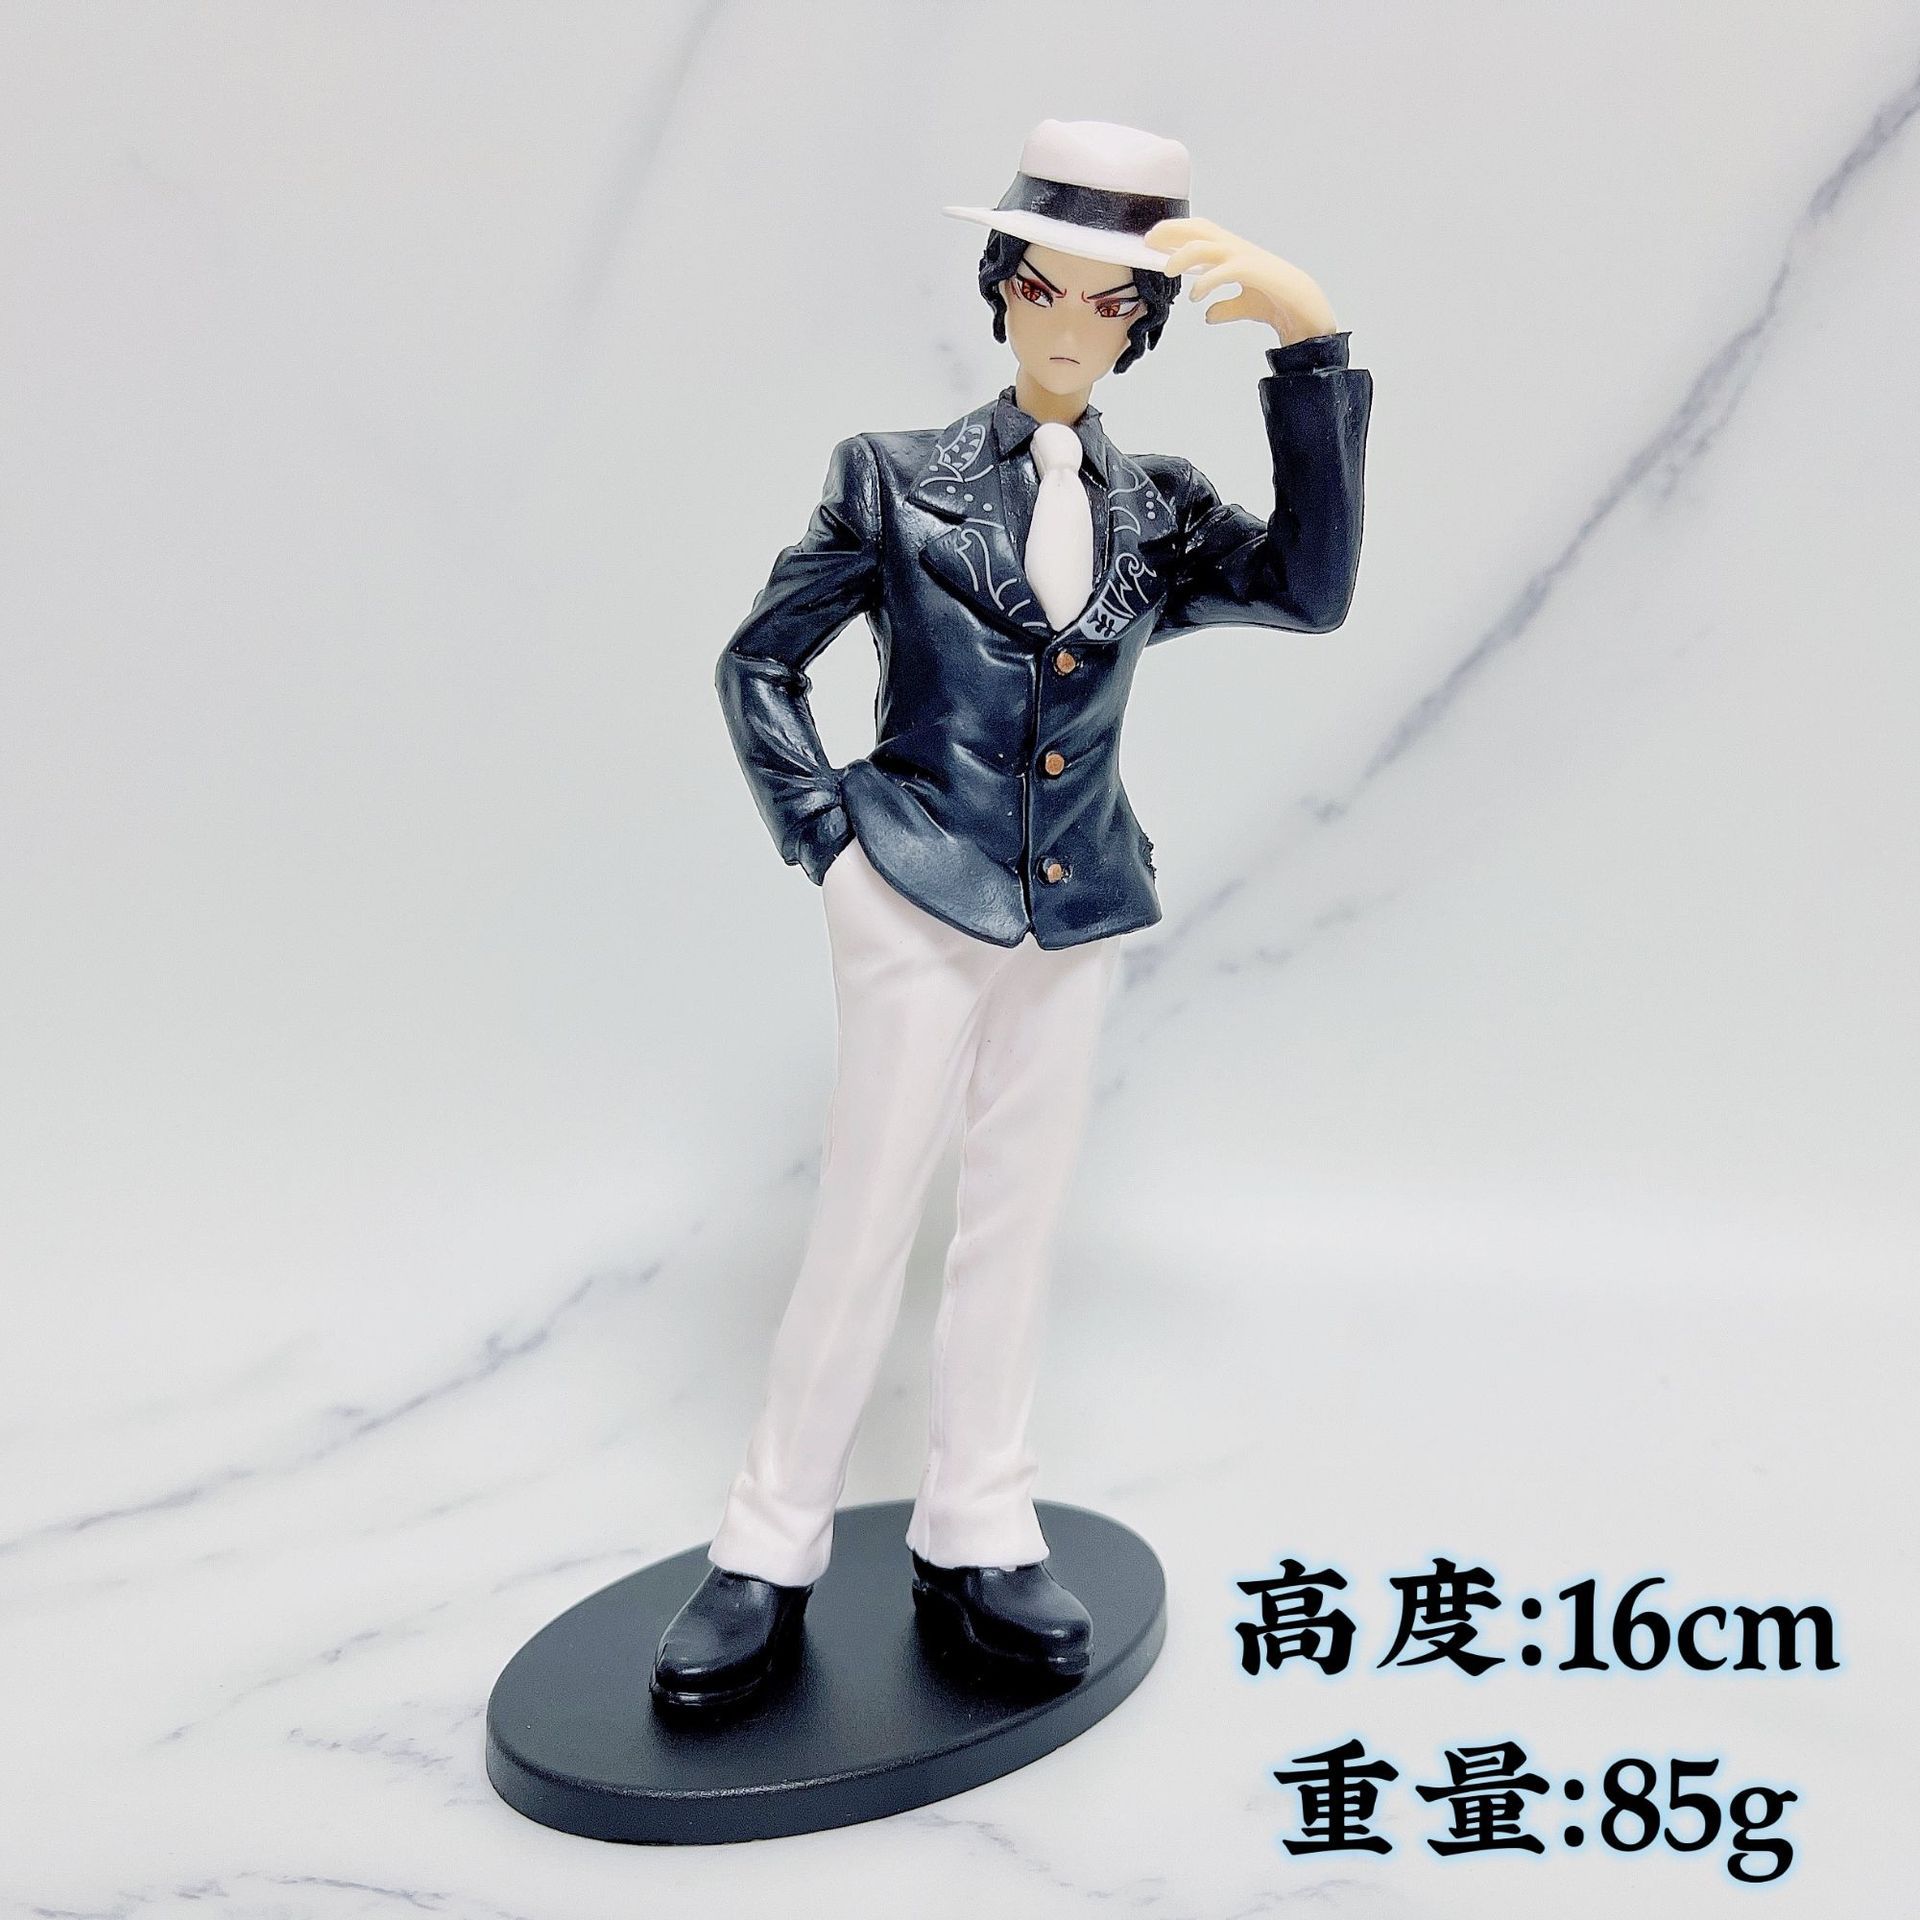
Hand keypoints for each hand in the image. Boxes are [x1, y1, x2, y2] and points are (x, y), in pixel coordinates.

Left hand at [1145, 217, 1337, 344]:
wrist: (1304, 308)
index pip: (1200, 232)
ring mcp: (1245, 258)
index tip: (1152, 240)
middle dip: (1172, 232)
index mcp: (1232, 251)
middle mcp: (1237, 249)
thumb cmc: (1274, 301)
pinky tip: (1196, 297)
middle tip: (1148, 242)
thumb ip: (1225, 307)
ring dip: (1183, 256)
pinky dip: (1206, 282)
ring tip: (1168, 271)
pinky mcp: (1254, 272)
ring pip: (1207, 246)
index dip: (1176, 231)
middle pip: (1200, 230)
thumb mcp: (1244, 305)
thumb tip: (1207, 315)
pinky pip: (1225, 271)